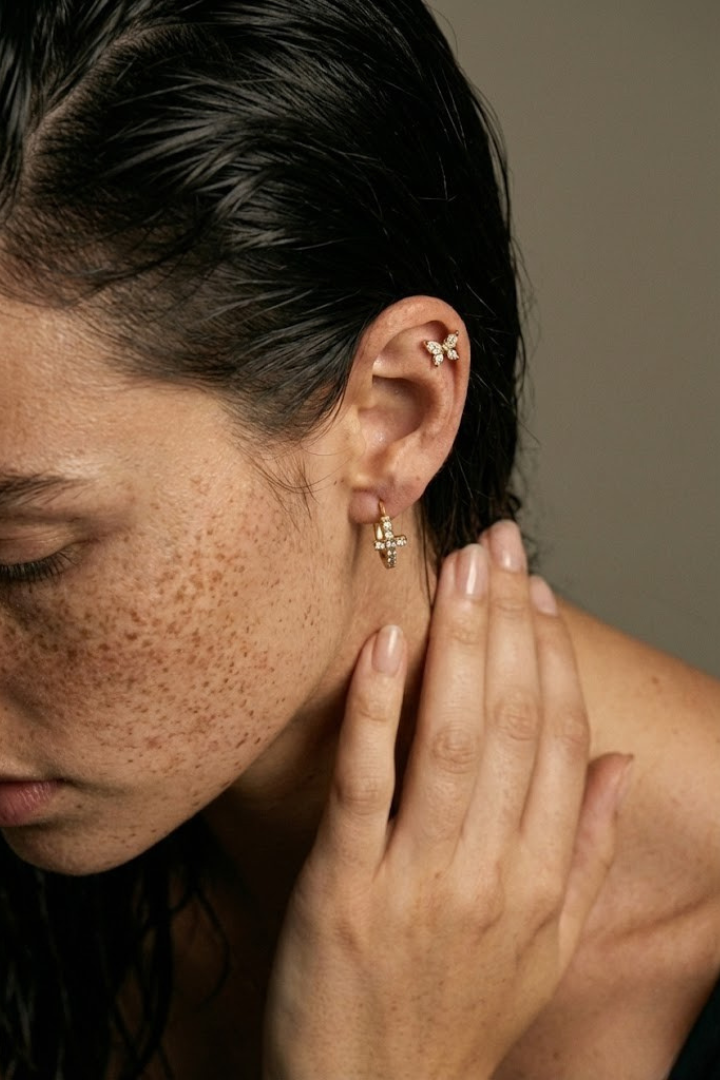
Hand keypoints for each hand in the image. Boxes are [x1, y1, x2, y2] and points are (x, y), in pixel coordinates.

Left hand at [263, 521, 630, 1079]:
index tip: (535, 591)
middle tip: (499, 544)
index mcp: (543, 879)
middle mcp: (492, 872)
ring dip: (459, 644)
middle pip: (511, 721)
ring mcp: (417, 880)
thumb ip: (590, 852)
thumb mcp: (550, 948)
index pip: (560, 740)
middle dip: (507, 623)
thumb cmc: (460, 1019)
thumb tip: (618, 763)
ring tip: (461, 570)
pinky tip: (386, 646)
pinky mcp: (344, 892)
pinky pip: (366, 786)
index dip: (550, 656)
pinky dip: (376, 712)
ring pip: (451, 739)